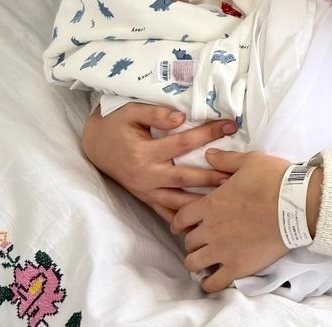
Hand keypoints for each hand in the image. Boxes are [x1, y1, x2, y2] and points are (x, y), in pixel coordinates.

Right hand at [81, 103, 235, 221]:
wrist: (94, 143)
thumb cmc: (116, 124)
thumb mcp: (130, 111)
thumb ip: (155, 113)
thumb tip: (180, 118)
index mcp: (144, 152)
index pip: (183, 143)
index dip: (208, 133)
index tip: (230, 127)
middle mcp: (145, 175)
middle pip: (185, 177)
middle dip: (212, 176)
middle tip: (237, 175)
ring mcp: (145, 190)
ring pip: (178, 201)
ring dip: (202, 202)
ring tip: (227, 199)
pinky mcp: (144, 198)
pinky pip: (166, 213)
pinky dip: (183, 219)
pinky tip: (202, 221)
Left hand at [172, 149, 290, 292]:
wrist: (299, 204)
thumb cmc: (276, 180)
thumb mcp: (251, 161)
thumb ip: (226, 159)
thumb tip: (208, 154)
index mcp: (211, 204)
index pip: (180, 218)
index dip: (179, 222)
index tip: (184, 225)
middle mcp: (211, 229)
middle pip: (188, 242)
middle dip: (193, 241)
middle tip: (203, 240)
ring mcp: (223, 250)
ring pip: (194, 263)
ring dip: (197, 261)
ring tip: (206, 260)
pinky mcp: (238, 267)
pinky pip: (214, 283)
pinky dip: (210, 283)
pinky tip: (213, 279)